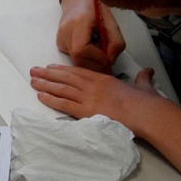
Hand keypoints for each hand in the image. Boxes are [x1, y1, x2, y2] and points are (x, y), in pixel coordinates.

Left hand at [30, 63, 157, 122]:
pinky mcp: (86, 111)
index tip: (51, 67)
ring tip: (32, 81)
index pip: (79, 72)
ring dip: (45, 84)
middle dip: (48, 74)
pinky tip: (40, 95)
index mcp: (104, 79)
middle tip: (34, 71)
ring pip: (62, 88)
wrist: (146, 113)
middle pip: (66, 78)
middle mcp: (93, 86)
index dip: (63, 69)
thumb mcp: (143, 86)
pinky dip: (51, 99)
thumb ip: (142, 79)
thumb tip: (148, 72)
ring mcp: (88, 98)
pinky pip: (64, 104)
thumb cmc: (146, 102)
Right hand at [56, 0, 125, 72]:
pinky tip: (91, 49)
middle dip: (95, 64)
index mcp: (78, 22)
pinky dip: (85, 58)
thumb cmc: (95, 7)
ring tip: (99, 51)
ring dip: (91, 62)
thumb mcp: (111, 22)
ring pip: (75, 61)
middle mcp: (65, 31)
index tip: (108, 58)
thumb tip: (110, 60)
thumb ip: (116, 42)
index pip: (81, 49)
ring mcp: (60, 38)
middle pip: (77, 59)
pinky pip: (73, 58)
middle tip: (107, 59)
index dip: (96, 57)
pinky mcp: (60, 43)